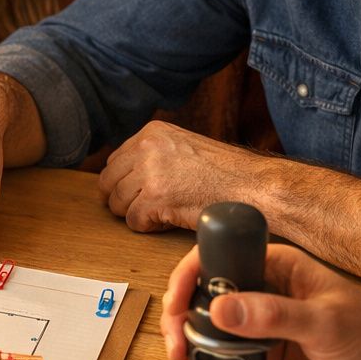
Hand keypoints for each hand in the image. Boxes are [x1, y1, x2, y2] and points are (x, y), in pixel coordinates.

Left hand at [98, 122, 263, 231]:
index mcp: (152, 132)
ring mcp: (148, 172)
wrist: (252, 185)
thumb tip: (124, 174)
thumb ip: (154, 154)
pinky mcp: (154, 198)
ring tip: (162, 213)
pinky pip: (133, 221)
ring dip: (136, 213)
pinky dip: (148, 227)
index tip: (135, 194)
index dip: (122, 182)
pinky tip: (169, 220)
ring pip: (117, 203)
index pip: (114, 161)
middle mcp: (146, 147)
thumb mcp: (184, 148)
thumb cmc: (224, 173)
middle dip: (122, 199)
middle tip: (142, 209)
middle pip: (108, 182)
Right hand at [160, 244, 360, 359]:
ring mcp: (262, 328)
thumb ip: (272, 316)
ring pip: (210, 335)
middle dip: (182, 323)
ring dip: (195, 354)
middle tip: (177, 348)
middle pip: (204, 300)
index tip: (176, 306)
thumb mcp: (324, 323)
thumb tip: (222, 309)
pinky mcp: (266, 359)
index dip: (188, 280)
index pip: (216, 260)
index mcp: (275, 267)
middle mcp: (262, 293)